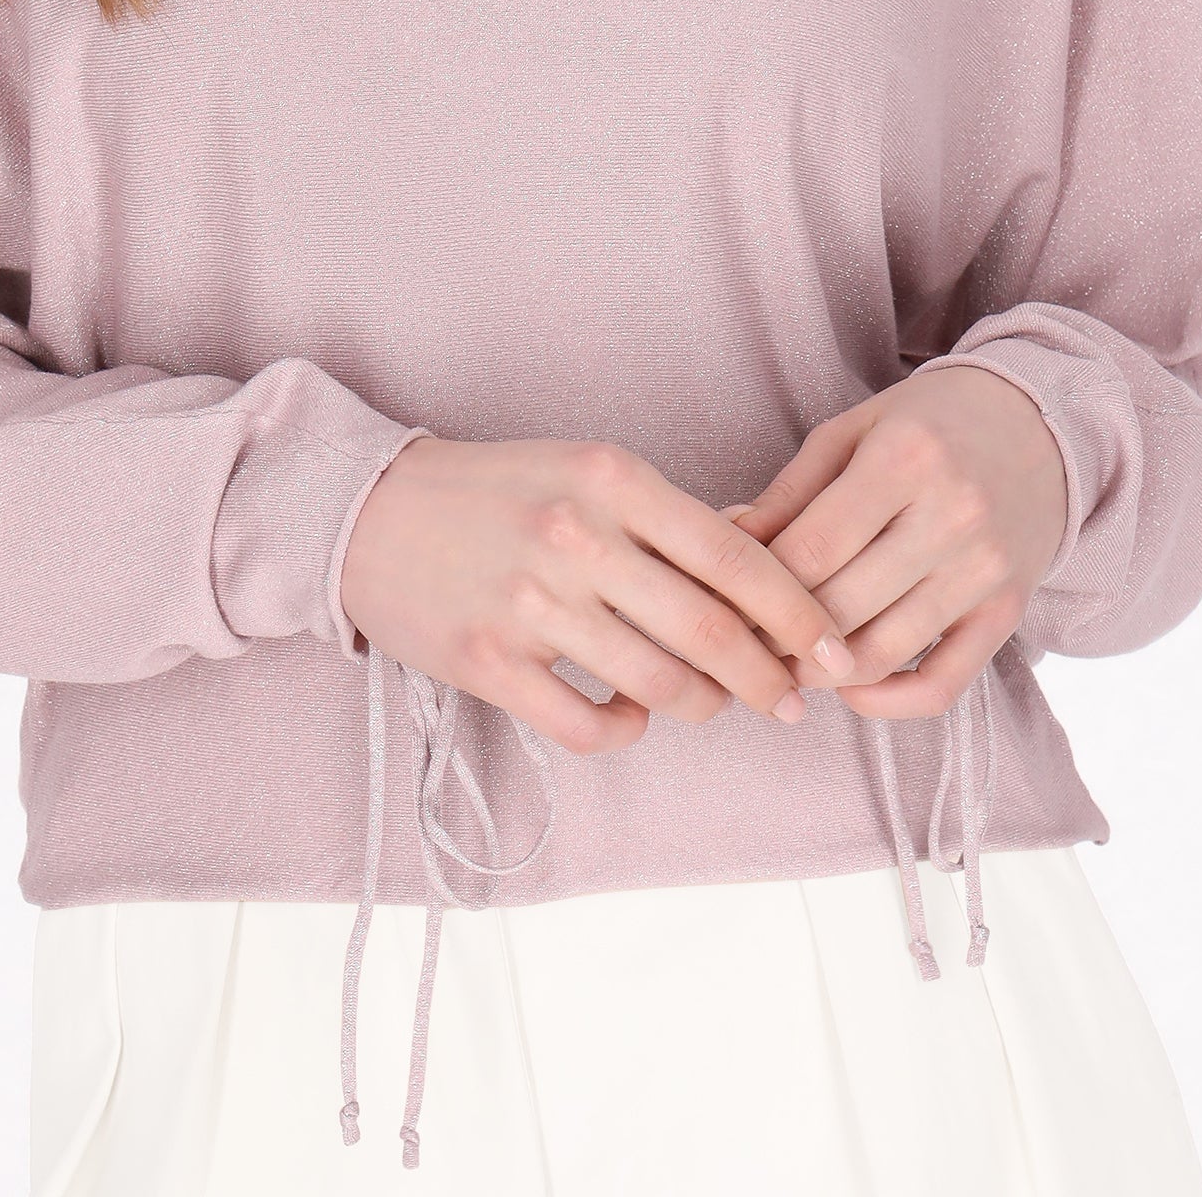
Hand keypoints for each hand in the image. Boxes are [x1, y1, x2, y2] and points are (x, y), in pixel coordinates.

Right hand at [339, 435, 859, 757]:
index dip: (798, 612)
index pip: (735, 553)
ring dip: (703, 706)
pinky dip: (626, 730)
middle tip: (793, 701)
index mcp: (611, 477)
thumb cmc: (496, 491)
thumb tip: (768, 562)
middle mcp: (577, 536)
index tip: (835, 648)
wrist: (367, 513)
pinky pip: (589, 725)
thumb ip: (667, 518)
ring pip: (660, 685)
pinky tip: (629, 715)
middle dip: (769, 678)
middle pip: (710, 630)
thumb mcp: (585, 471)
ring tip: (711, 704)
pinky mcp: (491, 662)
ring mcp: (532, 603)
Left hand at [723, 367, 1067, 720]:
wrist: (1039, 425)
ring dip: (821, 673)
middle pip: (840, 606)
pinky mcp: (1007, 613)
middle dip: (778, 634)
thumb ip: (791, 491)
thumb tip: (730, 542)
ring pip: (882, 651)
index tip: (725, 599)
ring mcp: (984, 570)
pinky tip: (850, 687)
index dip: (756, 585)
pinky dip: (888, 701)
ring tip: (784, 663)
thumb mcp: (853, 431)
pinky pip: (943, 684)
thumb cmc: (929, 424)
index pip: (811, 548)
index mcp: (904, 458)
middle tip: (742, 640)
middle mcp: (951, 516)